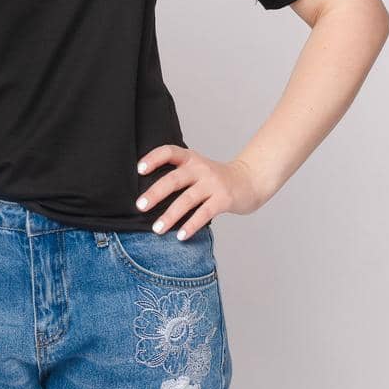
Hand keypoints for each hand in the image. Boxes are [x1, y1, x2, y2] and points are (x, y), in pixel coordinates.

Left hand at [133, 145, 268, 239]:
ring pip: (187, 200)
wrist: (249, 181)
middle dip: (155, 193)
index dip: (153, 158)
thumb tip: (146, 195)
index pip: (169, 152)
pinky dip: (191, 225)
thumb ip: (177, 175)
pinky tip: (181, 236)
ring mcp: (213, 184)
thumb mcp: (197, 169)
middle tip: (140, 206)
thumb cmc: (215, 179)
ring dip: (170, 215)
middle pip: (174, 179)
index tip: (139, 169)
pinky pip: (204, 213)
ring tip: (157, 229)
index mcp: (190, 159)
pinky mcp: (223, 199)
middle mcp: (201, 168)